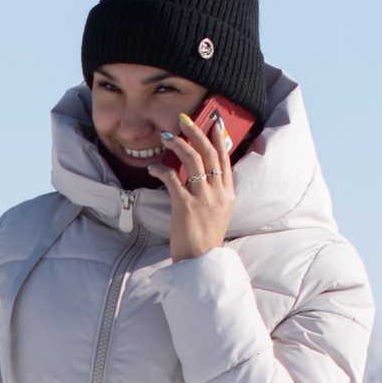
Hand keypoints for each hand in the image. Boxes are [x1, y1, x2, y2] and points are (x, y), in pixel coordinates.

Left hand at [156, 108, 235, 260]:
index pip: (224, 158)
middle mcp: (218, 192)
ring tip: (166, 136)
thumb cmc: (205, 238)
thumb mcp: (219, 212)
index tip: (212, 121)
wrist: (200, 262)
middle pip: (209, 152)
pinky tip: (153, 168)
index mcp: (228, 193)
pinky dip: (162, 170)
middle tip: (182, 120)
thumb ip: (215, 192)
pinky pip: (173, 179)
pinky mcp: (185, 207)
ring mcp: (203, 199)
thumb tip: (204, 174)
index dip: (218, 137)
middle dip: (196, 132)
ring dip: (178, 144)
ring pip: (192, 160)